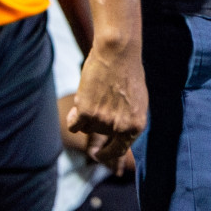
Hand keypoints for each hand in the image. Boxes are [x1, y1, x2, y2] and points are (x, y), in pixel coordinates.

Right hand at [68, 39, 146, 166]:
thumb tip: (116, 138)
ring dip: (86, 116)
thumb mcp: (137, 102)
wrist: (118, 53)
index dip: (108, 157)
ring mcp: (102, 121)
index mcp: (136, 126)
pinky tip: (77, 106)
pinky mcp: (86, 112)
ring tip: (95, 94)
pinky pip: (74, 125)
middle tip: (99, 113)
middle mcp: (119, 127)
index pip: (119, 151)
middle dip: (97, 126)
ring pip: (86, 128)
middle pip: (100, 136)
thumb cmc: (128, 72)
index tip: (100, 157)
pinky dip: (73, 117)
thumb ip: (127, 121)